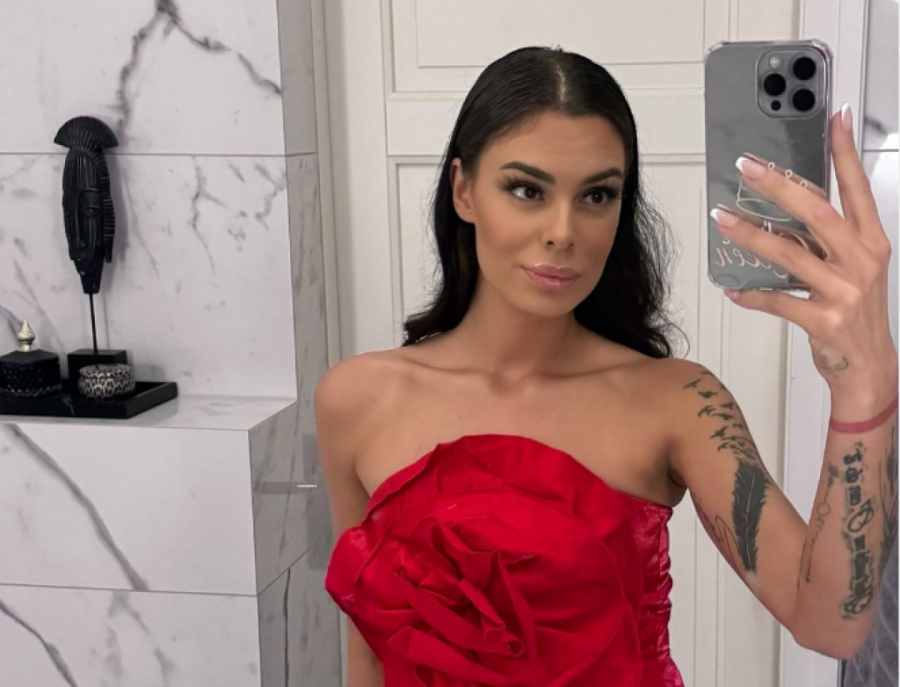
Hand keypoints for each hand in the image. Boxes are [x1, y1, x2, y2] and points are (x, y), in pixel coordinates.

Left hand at [711, 105, 896, 396]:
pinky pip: (778, 301)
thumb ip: (820, 242)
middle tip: (747, 167)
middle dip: (779, 186)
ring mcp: (844, 291)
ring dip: (750, 235)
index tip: (836, 118)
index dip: (845, 153)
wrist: (867, 366)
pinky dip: (752, 294)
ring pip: (789, 254)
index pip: (857, 189)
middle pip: (817, 213)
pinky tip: (732, 288)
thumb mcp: (849, 270)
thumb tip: (778, 215)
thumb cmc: (855, 312)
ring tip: (721, 219)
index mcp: (870, 242)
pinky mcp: (824, 320)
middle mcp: (861, 260)